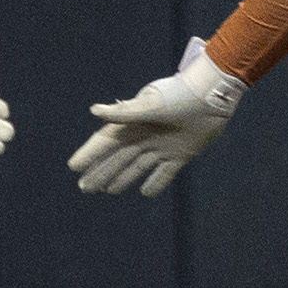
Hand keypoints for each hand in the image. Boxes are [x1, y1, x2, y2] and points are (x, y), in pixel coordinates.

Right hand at [68, 37, 244, 195]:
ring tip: (108, 191)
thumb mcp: (151, 105)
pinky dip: (156, 183)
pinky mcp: (181, 153)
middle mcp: (145, 135)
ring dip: (122, 178)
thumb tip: (94, 111)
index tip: (74, 167)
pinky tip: (146, 193)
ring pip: (137, 167)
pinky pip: (165, 172)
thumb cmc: (180, 95)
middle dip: (100, 172)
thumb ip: (124, 112)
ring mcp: (163, 146)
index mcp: (134, 122)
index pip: (106, 142)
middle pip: (118, 158)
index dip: (90, 154)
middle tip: (84, 188)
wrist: (213, 95)